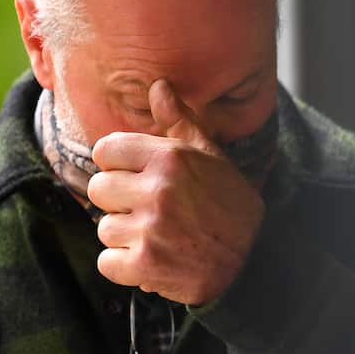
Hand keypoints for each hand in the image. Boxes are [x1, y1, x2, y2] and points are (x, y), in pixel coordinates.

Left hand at [87, 79, 264, 304]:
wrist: (256, 260)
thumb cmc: (230, 206)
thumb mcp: (212, 158)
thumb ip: (180, 122)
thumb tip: (157, 86)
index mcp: (170, 158)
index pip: (106, 150)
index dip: (119, 166)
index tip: (136, 178)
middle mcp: (158, 189)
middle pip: (98, 189)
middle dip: (120, 202)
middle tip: (149, 212)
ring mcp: (150, 229)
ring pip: (105, 228)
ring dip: (126, 237)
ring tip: (157, 237)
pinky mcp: (145, 265)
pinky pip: (107, 262)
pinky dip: (125, 267)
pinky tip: (152, 261)